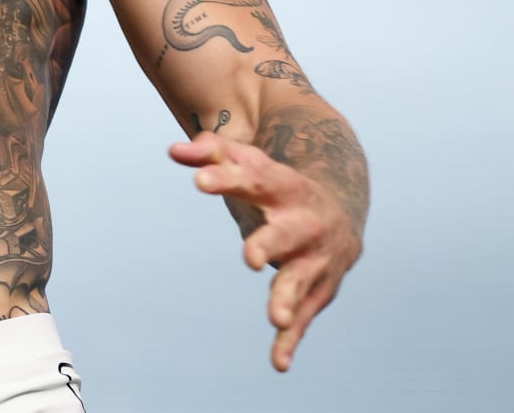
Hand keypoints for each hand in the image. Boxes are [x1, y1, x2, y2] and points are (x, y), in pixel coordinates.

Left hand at [169, 132, 362, 371]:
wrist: (339, 212)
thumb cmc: (276, 187)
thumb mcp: (251, 164)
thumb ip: (211, 154)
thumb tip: (174, 151)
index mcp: (284, 186)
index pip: (254, 178)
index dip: (227, 178)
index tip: (200, 181)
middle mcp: (304, 223)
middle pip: (287, 233)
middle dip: (270, 244)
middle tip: (251, 258)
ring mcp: (314, 259)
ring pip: (301, 280)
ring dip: (288, 298)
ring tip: (275, 318)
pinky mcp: (318, 290)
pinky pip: (305, 317)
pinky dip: (291, 341)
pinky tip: (278, 363)